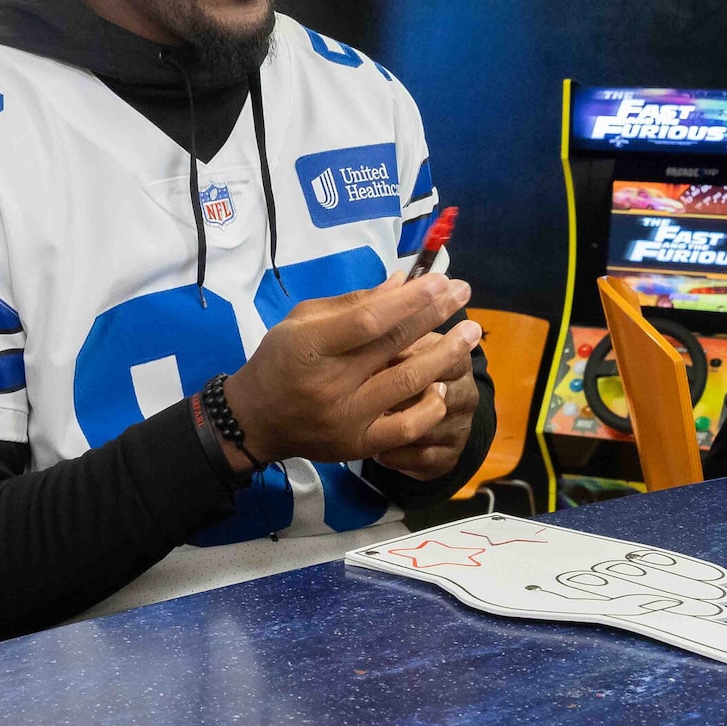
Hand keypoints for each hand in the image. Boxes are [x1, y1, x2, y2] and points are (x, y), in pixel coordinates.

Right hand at [220, 274, 483, 466]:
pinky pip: (405, 428)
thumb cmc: (280, 361)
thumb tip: (403, 282)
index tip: (440, 280)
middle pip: (394, 345)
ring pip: (407, 383)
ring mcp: (346, 417)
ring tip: (470, 334)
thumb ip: (353, 303)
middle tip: (463, 294)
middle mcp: (329, 382)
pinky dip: (429, 407)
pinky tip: (441, 386)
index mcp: (310, 345)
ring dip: (444, 356)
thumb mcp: (301, 321)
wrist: (256, 420)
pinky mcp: (357, 444)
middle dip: (435, 315)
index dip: (410, 300)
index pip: (369, 319)